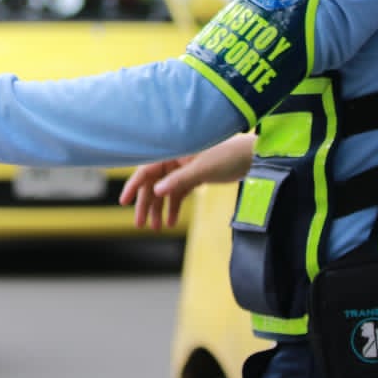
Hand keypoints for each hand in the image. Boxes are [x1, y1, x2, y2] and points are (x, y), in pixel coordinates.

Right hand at [118, 133, 255, 229]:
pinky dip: (174, 207)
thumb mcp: (202, 168)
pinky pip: (179, 193)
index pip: (147, 168)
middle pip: (154, 182)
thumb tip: (156, 191)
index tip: (124, 202)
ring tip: (157, 227)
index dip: (134, 185)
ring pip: (165, 190)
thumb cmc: (228, 156)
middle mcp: (176, 157)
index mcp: (173, 150)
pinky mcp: (195, 175)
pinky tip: (171, 222)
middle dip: (147, 204)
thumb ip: (179, 180)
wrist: (253, 156)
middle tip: (140, 224)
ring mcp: (185, 167)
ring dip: (160, 209)